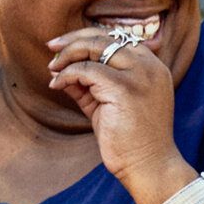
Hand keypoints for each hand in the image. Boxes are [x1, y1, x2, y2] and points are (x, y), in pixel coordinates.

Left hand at [44, 27, 183, 194]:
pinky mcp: (124, 89)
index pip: (117, 37)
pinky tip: (57, 85)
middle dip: (72, 40)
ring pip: (94, 48)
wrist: (148, 166)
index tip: (63, 45)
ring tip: (53, 69)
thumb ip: (91, 82)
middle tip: (51, 49)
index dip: (86, 37)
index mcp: (152, 66)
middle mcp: (150, 65)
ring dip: (67, 56)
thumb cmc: (130, 139)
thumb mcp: (109, 103)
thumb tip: (60, 67)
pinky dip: (66, 75)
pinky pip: (85, 70)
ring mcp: (139, 75)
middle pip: (105, 37)